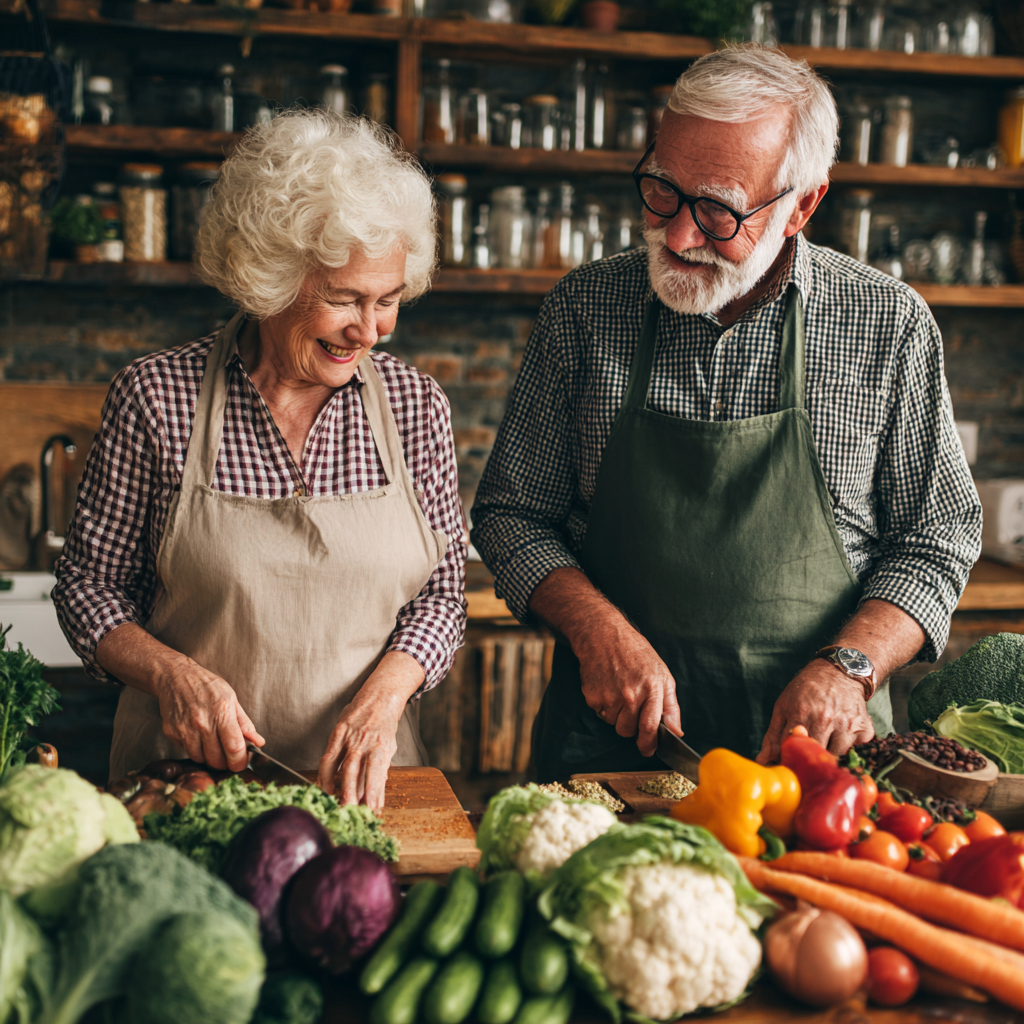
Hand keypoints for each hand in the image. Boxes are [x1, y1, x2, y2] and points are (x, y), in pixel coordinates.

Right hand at [154, 662, 263, 771]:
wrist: (176, 677)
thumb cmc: (206, 686)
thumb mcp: (231, 699)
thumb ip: (245, 724)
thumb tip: (258, 742)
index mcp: (222, 712)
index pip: (234, 747)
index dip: (240, 761)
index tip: (241, 762)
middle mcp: (202, 723)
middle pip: (217, 759)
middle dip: (225, 762)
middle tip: (227, 754)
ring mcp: (185, 729)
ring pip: (200, 759)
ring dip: (208, 757)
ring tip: (211, 742)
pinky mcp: (172, 733)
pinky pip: (186, 751)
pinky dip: (194, 749)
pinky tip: (197, 736)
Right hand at [317, 651, 425, 810]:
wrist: (380, 695)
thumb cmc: (386, 723)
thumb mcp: (389, 745)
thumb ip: (381, 767)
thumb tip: (376, 791)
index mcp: (381, 746)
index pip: (376, 774)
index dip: (374, 793)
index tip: (373, 810)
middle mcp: (364, 742)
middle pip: (355, 773)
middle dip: (352, 796)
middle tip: (351, 814)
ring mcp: (349, 737)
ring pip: (339, 767)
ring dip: (337, 788)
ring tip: (337, 805)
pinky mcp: (337, 732)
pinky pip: (328, 757)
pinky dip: (325, 774)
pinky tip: (325, 787)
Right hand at [577, 618, 681, 757]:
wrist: (603, 635)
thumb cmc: (635, 653)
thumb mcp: (662, 675)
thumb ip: (671, 706)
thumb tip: (676, 732)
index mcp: (652, 688)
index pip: (650, 727)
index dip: (649, 743)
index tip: (648, 750)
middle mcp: (630, 694)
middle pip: (628, 731)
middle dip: (631, 726)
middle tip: (631, 707)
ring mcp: (609, 696)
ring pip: (613, 724)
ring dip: (616, 715)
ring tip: (619, 692)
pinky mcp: (592, 696)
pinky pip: (599, 713)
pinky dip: (603, 706)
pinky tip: (607, 687)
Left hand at [756, 660, 873, 764]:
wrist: (838, 672)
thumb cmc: (806, 691)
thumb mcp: (783, 706)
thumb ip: (772, 736)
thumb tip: (763, 761)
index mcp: (801, 713)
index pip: (792, 750)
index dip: (789, 760)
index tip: (788, 763)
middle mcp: (826, 719)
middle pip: (816, 757)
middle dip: (809, 762)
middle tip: (807, 759)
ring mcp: (848, 725)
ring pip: (837, 758)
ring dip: (830, 757)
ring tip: (825, 744)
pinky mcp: (865, 729)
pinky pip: (857, 753)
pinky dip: (849, 752)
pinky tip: (842, 739)